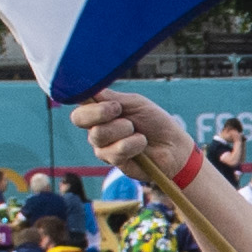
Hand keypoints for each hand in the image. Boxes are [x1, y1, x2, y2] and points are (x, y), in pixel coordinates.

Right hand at [66, 91, 202, 192]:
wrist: (173, 145)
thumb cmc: (155, 122)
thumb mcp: (134, 103)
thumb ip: (111, 97)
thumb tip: (89, 88)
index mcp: (99, 113)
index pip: (79, 106)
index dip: (89, 104)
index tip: (114, 105)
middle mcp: (96, 130)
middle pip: (79, 119)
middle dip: (102, 113)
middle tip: (122, 113)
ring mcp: (102, 147)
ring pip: (98, 134)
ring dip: (123, 130)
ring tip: (138, 132)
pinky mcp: (113, 162)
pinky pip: (115, 151)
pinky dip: (133, 144)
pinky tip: (142, 143)